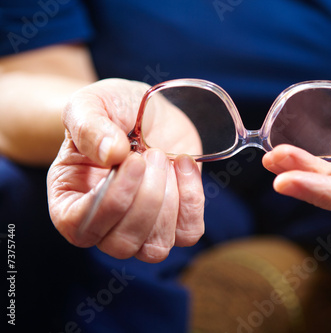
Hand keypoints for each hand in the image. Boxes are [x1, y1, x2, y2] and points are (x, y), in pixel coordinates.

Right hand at [47, 79, 204, 262]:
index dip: (112, 200)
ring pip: (157, 247)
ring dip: (169, 200)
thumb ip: (89, 126)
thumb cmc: (109, 110)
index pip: (81, 227)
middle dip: (147, 197)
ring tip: (163, 157)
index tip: (133, 160)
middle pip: (122, 243)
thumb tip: (111, 155)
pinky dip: (192, 198)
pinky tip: (184, 162)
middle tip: (152, 154)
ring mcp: (141, 227)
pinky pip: (189, 232)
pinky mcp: (175, 220)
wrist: (144, 110)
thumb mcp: (90, 104)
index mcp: (68, 202)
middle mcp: (102, 224)